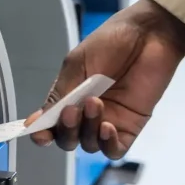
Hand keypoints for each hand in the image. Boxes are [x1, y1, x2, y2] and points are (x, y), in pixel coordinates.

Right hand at [25, 0, 184, 158]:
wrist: (149, 34)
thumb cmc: (113, 41)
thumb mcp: (78, 63)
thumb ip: (60, 94)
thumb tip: (36, 122)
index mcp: (69, 96)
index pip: (50, 124)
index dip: (42, 132)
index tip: (40, 133)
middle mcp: (86, 113)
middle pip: (67, 139)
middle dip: (66, 130)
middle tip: (72, 110)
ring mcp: (108, 120)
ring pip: (88, 145)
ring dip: (87, 130)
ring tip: (96, 103)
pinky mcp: (130, 126)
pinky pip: (114, 149)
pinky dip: (107, 144)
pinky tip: (108, 127)